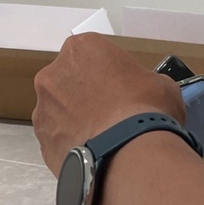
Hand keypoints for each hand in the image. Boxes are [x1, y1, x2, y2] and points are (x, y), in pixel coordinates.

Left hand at [32, 34, 185, 175]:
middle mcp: (52, 75)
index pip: (91, 55)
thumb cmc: (145, 111)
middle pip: (68, 82)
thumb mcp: (161, 85)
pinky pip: (58, 140)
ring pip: (59, 113)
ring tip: (102, 138)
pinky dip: (72, 145)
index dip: (107, 73)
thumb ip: (144, 82)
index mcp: (81, 49)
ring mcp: (43, 111)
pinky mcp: (42, 142)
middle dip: (85, 96)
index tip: (119, 87)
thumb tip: (145, 94)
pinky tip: (93, 154)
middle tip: (110, 114)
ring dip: (75, 122)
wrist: (128, 155)